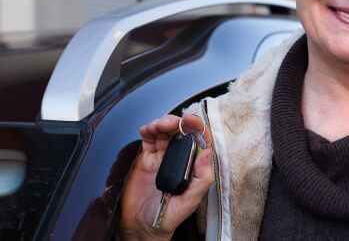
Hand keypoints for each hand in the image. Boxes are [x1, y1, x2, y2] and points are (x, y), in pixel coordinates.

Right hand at [118, 114, 214, 239]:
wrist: (141, 227)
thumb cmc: (168, 217)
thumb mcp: (190, 201)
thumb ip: (202, 179)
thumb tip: (207, 153)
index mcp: (193, 166)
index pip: (199, 140)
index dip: (196, 127)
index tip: (189, 121)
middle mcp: (179, 160)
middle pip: (179, 133)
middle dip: (175, 123)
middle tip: (167, 123)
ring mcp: (161, 158)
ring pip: (164, 133)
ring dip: (160, 124)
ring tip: (155, 126)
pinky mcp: (145, 160)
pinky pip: (148, 141)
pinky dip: (147, 131)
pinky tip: (146, 130)